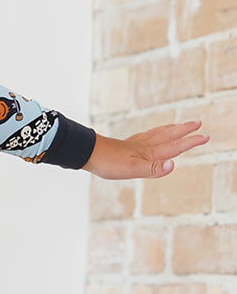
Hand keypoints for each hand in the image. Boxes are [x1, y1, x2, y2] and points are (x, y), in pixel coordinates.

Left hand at [83, 120, 209, 178]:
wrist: (88, 153)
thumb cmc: (109, 163)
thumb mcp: (132, 170)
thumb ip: (154, 168)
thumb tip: (173, 164)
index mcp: (149, 153)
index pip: (175, 146)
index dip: (191, 142)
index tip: (206, 136)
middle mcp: (145, 146)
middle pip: (169, 135)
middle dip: (184, 130)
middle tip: (199, 123)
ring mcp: (136, 144)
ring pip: (158, 134)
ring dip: (171, 129)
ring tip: (180, 124)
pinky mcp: (126, 144)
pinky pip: (146, 136)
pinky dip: (154, 132)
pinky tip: (151, 134)